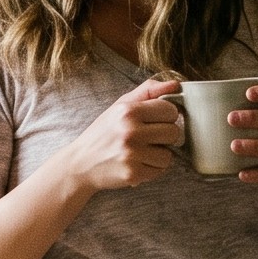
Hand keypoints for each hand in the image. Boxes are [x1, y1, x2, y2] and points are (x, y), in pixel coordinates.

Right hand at [63, 78, 183, 192]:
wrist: (81, 163)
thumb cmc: (104, 132)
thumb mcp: (121, 105)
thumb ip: (148, 91)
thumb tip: (176, 84)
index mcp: (128, 111)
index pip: (170, 110)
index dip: (166, 116)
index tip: (155, 120)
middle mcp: (130, 132)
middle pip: (174, 132)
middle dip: (164, 136)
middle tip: (147, 137)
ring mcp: (132, 154)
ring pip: (168, 154)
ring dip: (158, 154)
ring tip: (141, 152)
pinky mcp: (133, 173)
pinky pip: (160, 170)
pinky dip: (152, 168)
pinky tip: (137, 163)